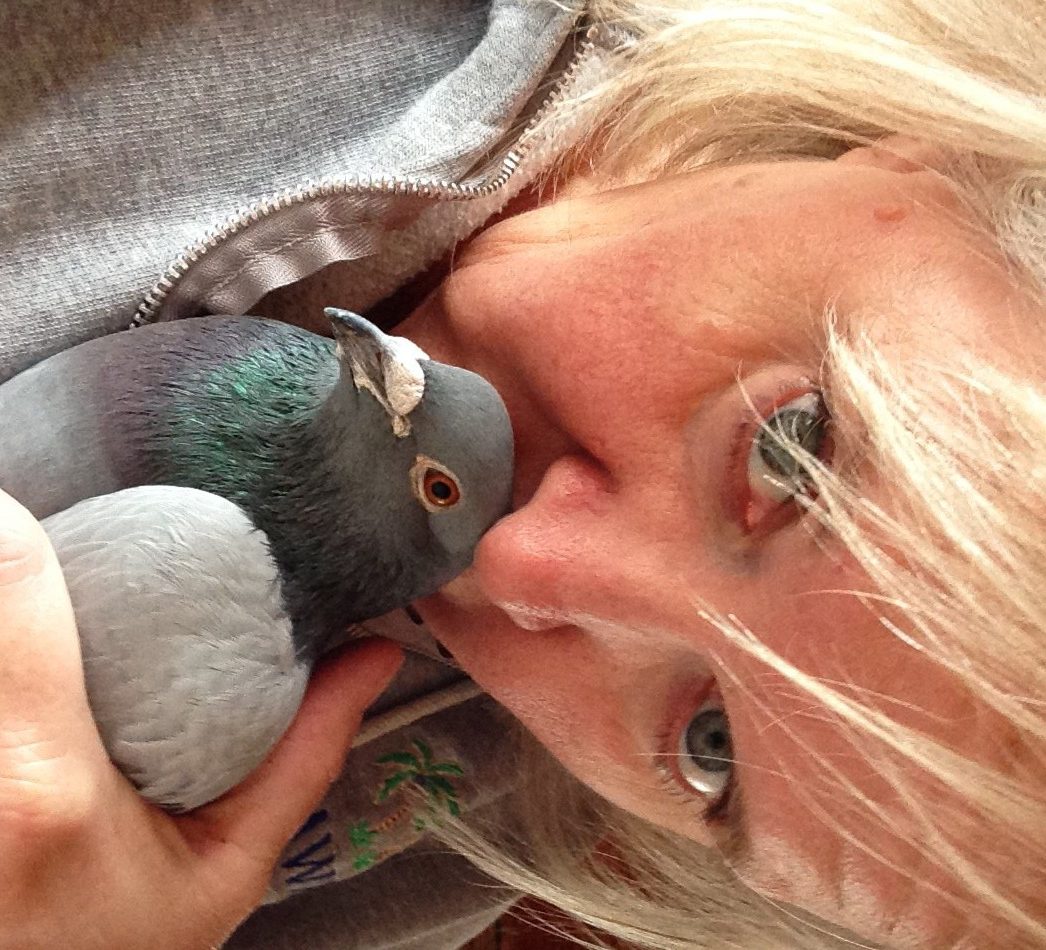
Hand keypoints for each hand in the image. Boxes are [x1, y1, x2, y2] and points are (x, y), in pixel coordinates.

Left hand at [0, 489, 402, 949]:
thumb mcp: (223, 872)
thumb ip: (300, 755)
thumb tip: (374, 652)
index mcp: (40, 780)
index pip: (6, 567)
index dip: (17, 512)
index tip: (53, 512)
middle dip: (14, 554)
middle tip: (61, 575)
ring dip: (11, 597)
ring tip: (50, 618)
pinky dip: (4, 643)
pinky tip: (31, 659)